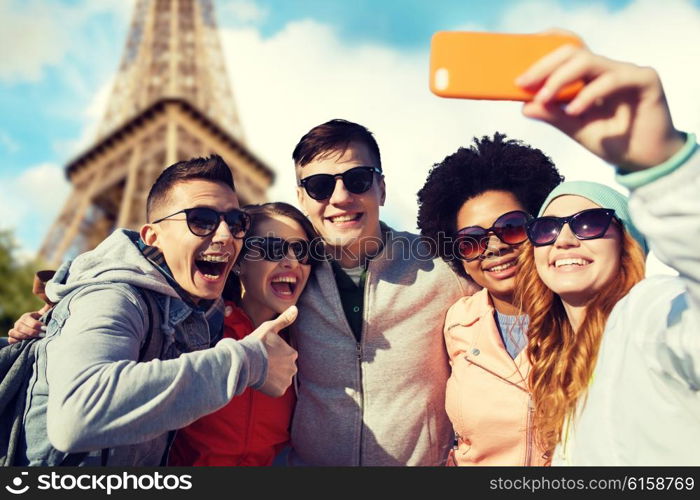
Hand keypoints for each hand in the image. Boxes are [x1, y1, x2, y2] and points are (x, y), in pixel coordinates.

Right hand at [7, 304, 50, 343]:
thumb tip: (54, 299)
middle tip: (43, 335)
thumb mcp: (46, 314)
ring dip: (24, 337)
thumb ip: (49, 307)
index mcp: (26, 316)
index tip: (45, 328)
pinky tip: (25, 342)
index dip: (36, 325)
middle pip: (21, 327)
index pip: (28, 320)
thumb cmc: (44, 321)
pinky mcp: (13, 338)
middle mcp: (19, 323)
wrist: (38, 330)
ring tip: (35, 340)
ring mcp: (15, 330)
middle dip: (33, 332)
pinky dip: (16, 341)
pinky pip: (10, 340)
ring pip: (14, 333)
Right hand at [250, 306, 298, 396]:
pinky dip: (270, 387)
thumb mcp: (270, 328)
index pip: (286, 356)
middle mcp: (293, 368)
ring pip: (281, 379)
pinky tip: (261, 380)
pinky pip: (276, 389)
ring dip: (273, 377)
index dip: (274, 355)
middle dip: (275, 367)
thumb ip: (284, 319)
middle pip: (285, 368)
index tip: (264, 353)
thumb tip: (296, 308)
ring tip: (260, 371)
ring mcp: (286, 380)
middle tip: (262, 363)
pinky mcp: (279, 391)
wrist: (244, 362)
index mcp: (292, 353)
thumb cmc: (256, 344)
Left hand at [516, 43, 685, 169]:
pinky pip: (613, 79)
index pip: (566, 52)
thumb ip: (552, 115)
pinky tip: (574, 110)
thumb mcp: (575, 128)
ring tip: (544, 98)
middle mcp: (607, 69)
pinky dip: (589, 94)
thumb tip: (524, 106)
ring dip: (560, 79)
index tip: (518, 71)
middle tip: (522, 83)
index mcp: (590, 76)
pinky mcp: (645, 80)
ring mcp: (626, 71)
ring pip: (588, 61)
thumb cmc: (612, 141)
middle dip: (544, 66)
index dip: (543, 52)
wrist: (646, 161)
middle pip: (572, 52)